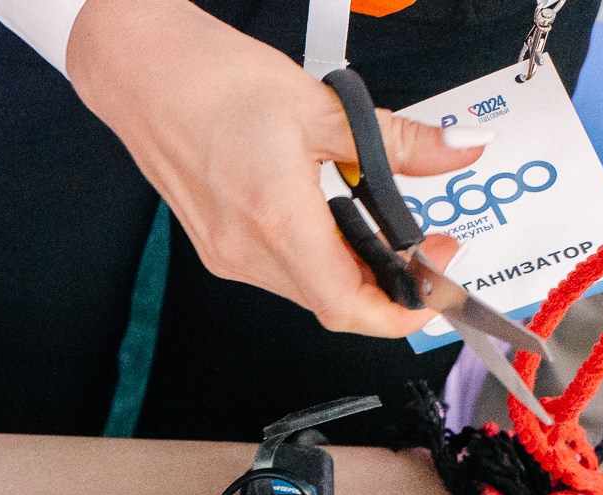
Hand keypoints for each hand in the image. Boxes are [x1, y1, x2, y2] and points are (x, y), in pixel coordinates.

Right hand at [64, 0, 478, 335]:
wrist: (144, 74)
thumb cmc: (211, 81)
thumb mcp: (323, 106)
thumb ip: (397, 141)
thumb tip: (458, 149)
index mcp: (274, 216)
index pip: (346, 305)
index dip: (399, 311)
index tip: (434, 285)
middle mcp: (244, 250)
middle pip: (331, 302)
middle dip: (385, 286)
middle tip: (423, 245)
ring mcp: (225, 255)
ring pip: (307, 290)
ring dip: (352, 272)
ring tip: (379, 226)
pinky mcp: (216, 248)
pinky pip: (280, 272)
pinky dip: (318, 257)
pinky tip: (332, 220)